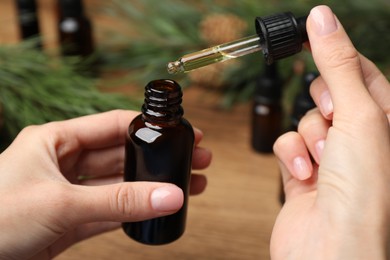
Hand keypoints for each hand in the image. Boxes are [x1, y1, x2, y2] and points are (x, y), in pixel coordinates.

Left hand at [0, 110, 211, 259]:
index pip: (113, 124)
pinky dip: (134, 211)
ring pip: (120, 184)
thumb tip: (168, 196)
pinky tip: (158, 207)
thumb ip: (118, 201)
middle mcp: (64, 162)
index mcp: (56, 140)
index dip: (150, 127)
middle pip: (122, 155)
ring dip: (151, 186)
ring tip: (188, 184)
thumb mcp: (60, 203)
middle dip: (158, 158)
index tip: (182, 132)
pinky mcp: (70, 220)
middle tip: (193, 160)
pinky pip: (110, 210)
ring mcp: (69, 192)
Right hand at [272, 5, 389, 258]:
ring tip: (322, 161)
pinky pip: (288, 145)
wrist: (331, 247)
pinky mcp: (303, 173)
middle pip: (327, 95)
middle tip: (333, 120)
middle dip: (323, 106)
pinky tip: (305, 175)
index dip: (338, 55)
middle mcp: (360, 139)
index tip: (314, 34)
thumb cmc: (364, 191)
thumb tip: (322, 18)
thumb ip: (336, 63)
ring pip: (304, 121)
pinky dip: (292, 157)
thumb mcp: (357, 113)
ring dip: (308, 138)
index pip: (361, 71)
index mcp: (386, 121)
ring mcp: (330, 157)